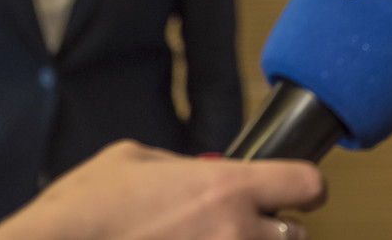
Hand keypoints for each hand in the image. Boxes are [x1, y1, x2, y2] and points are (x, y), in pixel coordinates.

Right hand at [0, 140, 326, 239]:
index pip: (308, 184)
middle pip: (294, 237)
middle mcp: (234, 232)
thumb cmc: (83, 209)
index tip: (295, 193)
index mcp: (226, 187)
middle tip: (239, 229)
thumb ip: (182, 165)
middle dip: (272, 232)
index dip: (305, 188)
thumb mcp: (135, 160)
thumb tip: (195, 172)